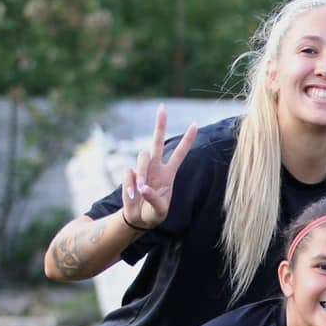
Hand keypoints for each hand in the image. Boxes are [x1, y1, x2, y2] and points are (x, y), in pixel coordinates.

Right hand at [121, 105, 197, 231]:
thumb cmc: (154, 214)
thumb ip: (154, 199)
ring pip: (142, 158)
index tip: (195, 123)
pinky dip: (131, 186)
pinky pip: (130, 174)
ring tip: (142, 192)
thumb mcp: (160, 210)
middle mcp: (156, 167)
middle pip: (157, 141)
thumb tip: (143, 186)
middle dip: (159, 124)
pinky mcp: (130, 174)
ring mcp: (142, 169)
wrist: (138, 218)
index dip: (187, 139)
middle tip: (162, 107)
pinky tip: (134, 195)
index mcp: (169, 173)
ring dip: (143, 174)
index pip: (180, 153)